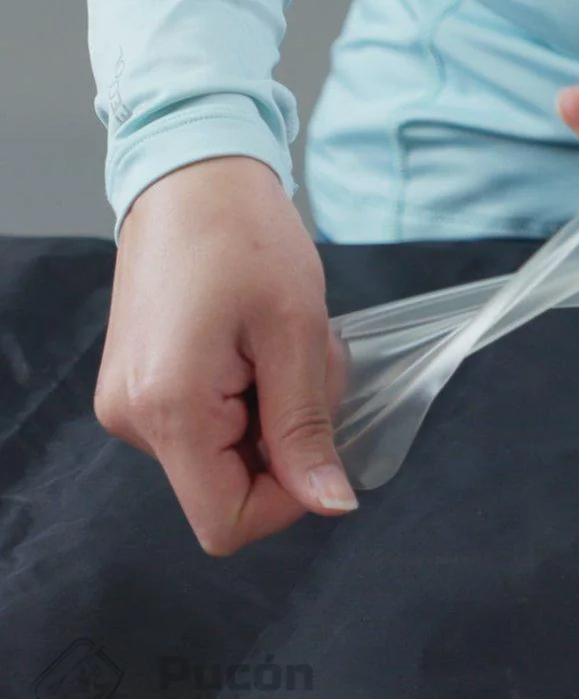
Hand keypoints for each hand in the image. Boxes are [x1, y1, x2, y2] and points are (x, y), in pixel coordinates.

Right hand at [94, 156, 356, 555]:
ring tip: (279, 344)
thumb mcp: (295, 334)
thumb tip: (330, 505)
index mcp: (168, 410)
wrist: (193, 176)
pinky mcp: (139, 385)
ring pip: (223, 456)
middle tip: (305, 365)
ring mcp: (129, 402)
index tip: (319, 438)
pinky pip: (206, 425)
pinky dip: (248, 399)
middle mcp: (132, 419)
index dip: (288, 499)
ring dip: (271, 413)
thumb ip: (305, 429)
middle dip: (286, 440)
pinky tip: (257, 345)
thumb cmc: (246, 235)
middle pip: (227, 488)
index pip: (227, 522)